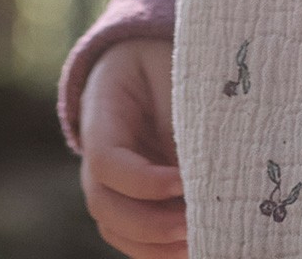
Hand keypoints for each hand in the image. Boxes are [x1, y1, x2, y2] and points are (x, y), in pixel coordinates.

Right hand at [78, 38, 184, 258]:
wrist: (145, 63)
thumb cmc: (162, 62)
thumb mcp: (172, 71)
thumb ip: (180, 117)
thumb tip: (204, 169)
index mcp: (101, 114)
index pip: (106, 160)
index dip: (141, 180)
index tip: (182, 180)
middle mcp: (97, 157)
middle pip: (104, 205)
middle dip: (149, 223)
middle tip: (193, 223)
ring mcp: (110, 183)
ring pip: (117, 229)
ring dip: (155, 245)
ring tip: (198, 242)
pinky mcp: (129, 200)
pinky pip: (135, 236)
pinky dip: (160, 250)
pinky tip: (194, 248)